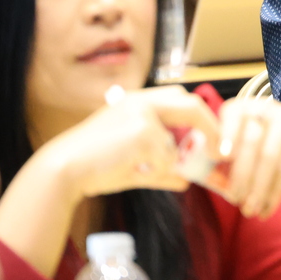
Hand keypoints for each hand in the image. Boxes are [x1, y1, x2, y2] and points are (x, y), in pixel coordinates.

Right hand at [40, 85, 221, 200]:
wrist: (62, 170)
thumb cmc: (95, 166)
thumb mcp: (134, 162)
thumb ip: (163, 167)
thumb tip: (187, 180)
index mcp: (138, 101)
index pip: (181, 99)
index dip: (201, 117)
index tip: (213, 137)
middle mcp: (142, 101)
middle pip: (191, 104)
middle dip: (210, 128)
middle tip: (218, 151)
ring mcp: (143, 114)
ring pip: (176, 141)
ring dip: (169, 162)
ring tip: (147, 170)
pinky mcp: (142, 131)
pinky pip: (164, 159)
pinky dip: (155, 172)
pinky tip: (132, 172)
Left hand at [219, 99, 280, 218]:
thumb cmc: (266, 143)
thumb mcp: (246, 141)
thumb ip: (226, 156)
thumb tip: (211, 180)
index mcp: (245, 107)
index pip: (232, 113)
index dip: (224, 134)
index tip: (217, 156)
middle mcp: (267, 109)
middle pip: (250, 141)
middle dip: (240, 174)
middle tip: (235, 200)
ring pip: (268, 156)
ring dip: (257, 188)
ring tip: (250, 210)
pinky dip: (274, 191)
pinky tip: (267, 207)